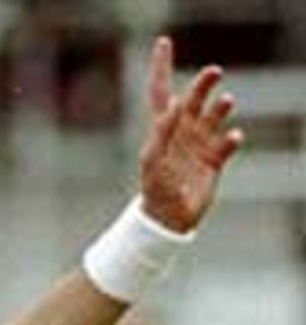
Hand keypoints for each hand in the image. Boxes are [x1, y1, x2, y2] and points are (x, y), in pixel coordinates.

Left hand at [139, 35, 242, 233]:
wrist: (167, 220)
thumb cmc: (154, 190)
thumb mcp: (153, 160)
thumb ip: (162, 132)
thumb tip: (175, 104)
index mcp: (164, 129)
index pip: (161, 91)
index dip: (162, 68)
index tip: (164, 43)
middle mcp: (183, 132)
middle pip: (195, 99)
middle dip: (204, 83)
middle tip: (214, 72)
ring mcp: (199, 145)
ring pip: (215, 116)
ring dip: (222, 107)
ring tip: (227, 101)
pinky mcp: (213, 162)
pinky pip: (227, 144)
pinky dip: (232, 138)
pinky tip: (233, 138)